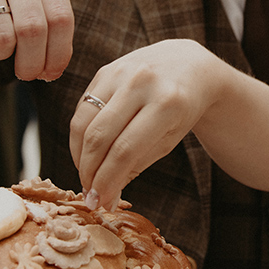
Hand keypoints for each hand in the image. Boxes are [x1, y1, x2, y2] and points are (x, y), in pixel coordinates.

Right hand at [69, 40, 227, 208]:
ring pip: (84, 122)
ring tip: (86, 176)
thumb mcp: (170, 138)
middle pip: (99, 137)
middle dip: (89, 172)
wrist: (189, 66)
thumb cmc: (182, 109)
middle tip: (89, 194)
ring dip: (79, 156)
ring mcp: (121, 72)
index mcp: (167, 103)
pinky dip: (79, 136)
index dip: (107, 180)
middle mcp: (141, 83)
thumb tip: (105, 197)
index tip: (99, 202)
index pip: (125, 150)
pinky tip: (86, 153)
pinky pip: (82, 108)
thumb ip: (136, 165)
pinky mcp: (105, 70)